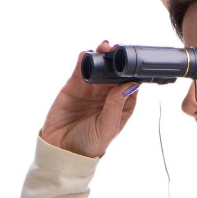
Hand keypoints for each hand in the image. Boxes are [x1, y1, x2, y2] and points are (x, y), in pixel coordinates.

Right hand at [39, 40, 141, 158]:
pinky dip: (84, 59)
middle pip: (116, 72)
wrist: (62, 150)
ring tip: (104, 47)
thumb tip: (129, 85)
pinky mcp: (74, 85)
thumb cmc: (89, 145)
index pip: (131, 85)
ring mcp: (91, 89)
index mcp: (122, 106)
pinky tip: (87, 54)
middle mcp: (108, 96)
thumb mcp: (107, 128)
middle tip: (118, 50)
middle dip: (118, 60)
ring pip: (100, 67)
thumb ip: (116, 106)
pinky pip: (81, 68)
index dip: (133, 73)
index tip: (134, 63)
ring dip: (102, 56)